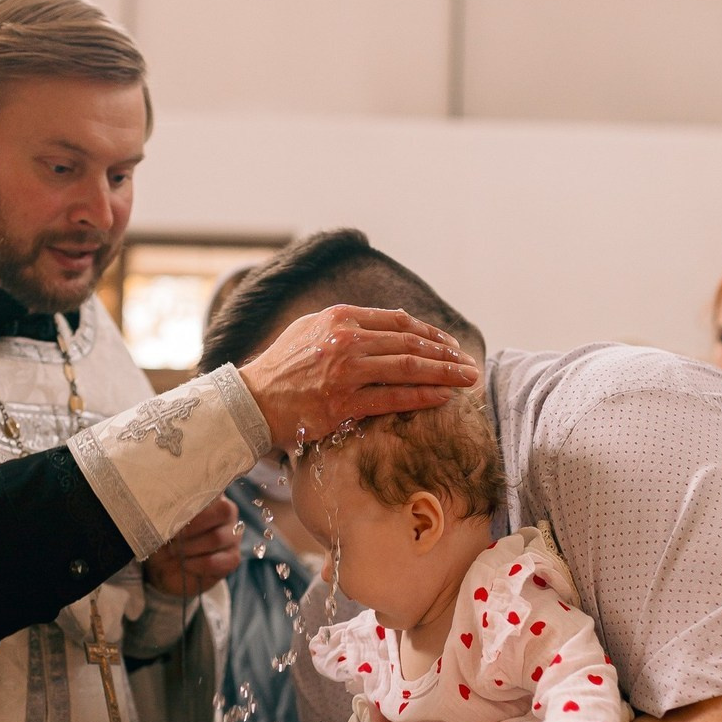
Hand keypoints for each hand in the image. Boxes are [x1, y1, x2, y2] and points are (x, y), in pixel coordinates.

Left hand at [143, 496, 241, 596]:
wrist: (166, 566)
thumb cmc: (166, 535)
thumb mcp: (164, 519)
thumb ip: (171, 507)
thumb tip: (168, 503)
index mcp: (212, 495)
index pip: (215, 489)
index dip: (194, 503)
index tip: (174, 515)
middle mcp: (228, 513)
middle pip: (222, 511)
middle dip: (192, 526)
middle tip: (173, 536)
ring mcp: (233, 536)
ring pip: (216, 538)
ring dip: (190, 547)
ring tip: (175, 551)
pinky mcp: (232, 558)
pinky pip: (216, 561)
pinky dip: (196, 564)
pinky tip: (186, 564)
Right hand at [238, 305, 478, 450]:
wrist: (252, 400)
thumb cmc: (281, 366)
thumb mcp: (311, 328)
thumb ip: (347, 324)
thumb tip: (388, 324)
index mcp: (341, 317)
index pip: (399, 322)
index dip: (430, 333)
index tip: (449, 344)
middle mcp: (347, 341)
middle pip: (410, 345)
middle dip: (446, 354)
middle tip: (470, 364)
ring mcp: (347, 373)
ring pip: (409, 369)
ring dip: (444, 374)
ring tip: (468, 379)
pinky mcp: (344, 404)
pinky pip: (394, 399)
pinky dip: (423, 397)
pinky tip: (444, 398)